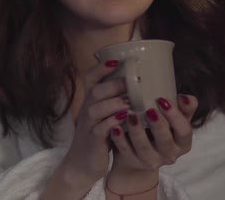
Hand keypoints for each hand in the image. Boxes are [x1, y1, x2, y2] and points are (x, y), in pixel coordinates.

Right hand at [59, 60, 130, 187]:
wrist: (82, 163)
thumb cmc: (99, 134)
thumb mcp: (104, 114)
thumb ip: (116, 98)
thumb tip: (141, 82)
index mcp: (91, 100)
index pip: (90, 77)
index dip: (101, 68)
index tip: (117, 61)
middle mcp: (87, 109)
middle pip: (96, 91)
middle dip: (114, 84)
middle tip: (134, 80)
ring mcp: (88, 125)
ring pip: (96, 109)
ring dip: (114, 103)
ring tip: (130, 102)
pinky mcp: (92, 140)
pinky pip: (100, 129)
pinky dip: (112, 123)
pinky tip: (124, 120)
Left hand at [109, 94, 197, 172]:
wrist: (140, 153)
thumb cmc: (160, 129)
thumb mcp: (174, 120)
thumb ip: (184, 108)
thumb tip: (184, 97)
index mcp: (183, 142)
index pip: (184, 130)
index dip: (175, 116)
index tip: (162, 100)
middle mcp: (170, 154)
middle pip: (165, 140)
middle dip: (157, 125)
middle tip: (149, 110)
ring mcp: (151, 161)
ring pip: (144, 148)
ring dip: (137, 131)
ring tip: (130, 115)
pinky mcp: (134, 162)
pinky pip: (126, 151)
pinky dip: (120, 139)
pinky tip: (115, 127)